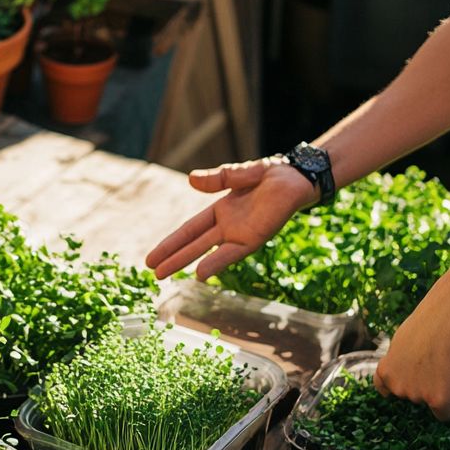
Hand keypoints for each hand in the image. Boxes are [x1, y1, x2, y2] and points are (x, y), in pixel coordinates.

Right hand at [145, 157, 315, 280]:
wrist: (297, 178)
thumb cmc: (273, 174)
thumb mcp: (240, 173)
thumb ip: (218, 178)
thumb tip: (191, 179)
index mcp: (220, 211)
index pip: (189, 229)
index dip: (170, 242)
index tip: (153, 256)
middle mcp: (226, 226)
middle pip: (193, 244)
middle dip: (172, 257)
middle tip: (152, 272)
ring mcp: (239, 235)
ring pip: (206, 252)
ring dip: (187, 263)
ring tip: (165, 276)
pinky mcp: (254, 239)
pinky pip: (231, 253)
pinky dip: (216, 263)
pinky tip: (200, 273)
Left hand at [373, 285, 449, 420]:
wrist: (449, 318)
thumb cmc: (430, 322)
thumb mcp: (404, 340)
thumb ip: (403, 359)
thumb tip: (413, 366)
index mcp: (386, 370)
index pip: (384, 389)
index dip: (399, 386)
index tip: (409, 382)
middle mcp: (397, 387)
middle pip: (413, 397)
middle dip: (424, 386)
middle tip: (439, 368)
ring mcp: (417, 395)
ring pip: (431, 403)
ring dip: (440, 393)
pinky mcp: (438, 399)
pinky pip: (447, 414)